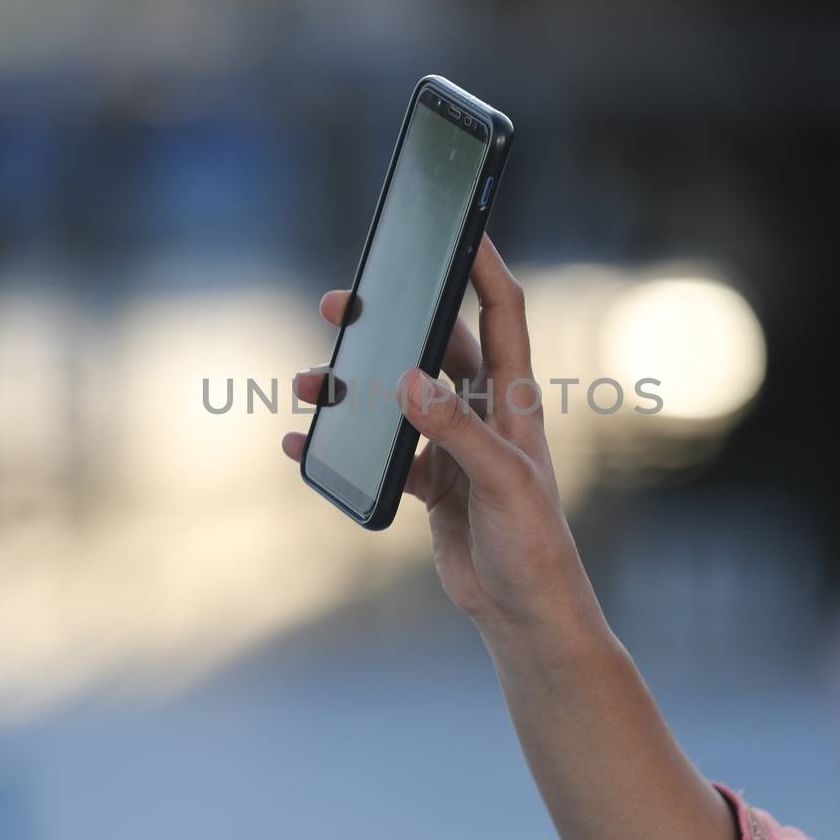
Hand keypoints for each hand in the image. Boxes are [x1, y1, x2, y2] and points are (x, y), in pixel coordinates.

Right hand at [282, 235, 603, 640]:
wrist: (524, 613)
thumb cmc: (533, 546)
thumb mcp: (501, 483)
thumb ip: (456, 430)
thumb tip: (407, 379)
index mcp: (514, 400)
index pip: (502, 312)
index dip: (482, 265)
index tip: (458, 225)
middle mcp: (485, 412)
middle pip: (434, 345)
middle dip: (390, 321)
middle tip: (341, 305)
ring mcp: (455, 445)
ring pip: (397, 396)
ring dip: (354, 386)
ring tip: (309, 385)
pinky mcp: (431, 481)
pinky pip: (379, 450)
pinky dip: (344, 444)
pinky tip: (306, 444)